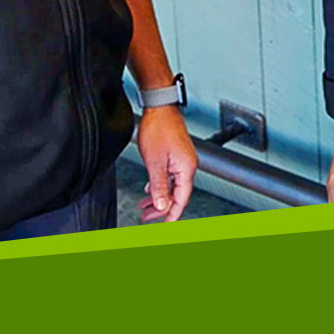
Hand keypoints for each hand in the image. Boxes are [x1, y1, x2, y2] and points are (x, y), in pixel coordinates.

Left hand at [136, 106, 196, 221]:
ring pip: (172, 185)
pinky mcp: (176, 154)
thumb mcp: (155, 162)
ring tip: (145, 206)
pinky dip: (160, 185)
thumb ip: (159, 186)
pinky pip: (170, 176)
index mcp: (186, 168)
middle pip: (177, 194)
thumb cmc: (158, 128)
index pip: (181, 199)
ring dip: (159, 196)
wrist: (159, 107)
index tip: (164, 226)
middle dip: (161, 208)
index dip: (171, 214)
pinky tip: (150, 188)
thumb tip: (162, 205)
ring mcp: (182, 159)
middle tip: (147, 216)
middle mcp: (187, 165)